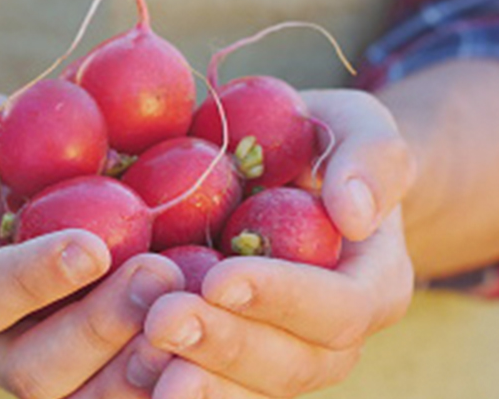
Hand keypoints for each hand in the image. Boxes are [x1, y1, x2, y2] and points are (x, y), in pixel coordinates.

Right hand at [0, 88, 184, 397]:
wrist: (33, 190)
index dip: (31, 280)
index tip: (91, 246)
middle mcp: (1, 346)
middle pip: (36, 372)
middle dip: (100, 329)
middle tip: (160, 275)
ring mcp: (59, 372)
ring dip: (143, 367)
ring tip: (195, 313)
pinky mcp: (108, 377)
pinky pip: (140, 394)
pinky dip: (179, 378)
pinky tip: (221, 338)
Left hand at [142, 90, 414, 397]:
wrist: (284, 178)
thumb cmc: (322, 145)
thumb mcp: (357, 125)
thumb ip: (371, 158)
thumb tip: (354, 214)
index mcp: (374, 287)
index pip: (340, 309)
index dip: (283, 299)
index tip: (221, 277)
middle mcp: (333, 342)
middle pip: (290, 366)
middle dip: (225, 346)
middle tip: (164, 320)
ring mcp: (281, 363)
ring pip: (246, 393)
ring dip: (195, 382)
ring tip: (140, 360)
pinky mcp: (231, 371)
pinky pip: (207, 389)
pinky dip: (161, 386)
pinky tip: (124, 373)